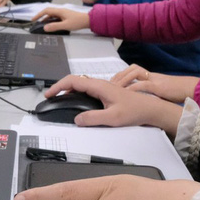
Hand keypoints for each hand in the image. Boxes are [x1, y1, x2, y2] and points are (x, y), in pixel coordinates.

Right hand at [31, 7, 90, 32]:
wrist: (87, 20)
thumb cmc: (77, 22)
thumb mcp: (65, 25)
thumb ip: (55, 26)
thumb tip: (44, 27)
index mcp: (59, 11)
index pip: (46, 11)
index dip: (39, 15)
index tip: (33, 19)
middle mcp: (60, 11)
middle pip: (48, 12)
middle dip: (41, 17)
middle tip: (36, 22)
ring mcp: (63, 13)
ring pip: (52, 15)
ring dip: (46, 19)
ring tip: (42, 26)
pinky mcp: (65, 16)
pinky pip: (56, 18)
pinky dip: (52, 21)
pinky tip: (51, 26)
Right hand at [44, 75, 182, 133]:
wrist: (150, 109)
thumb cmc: (134, 111)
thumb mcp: (112, 118)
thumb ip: (93, 118)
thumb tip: (76, 119)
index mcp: (99, 86)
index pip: (73, 81)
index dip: (58, 86)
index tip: (48, 94)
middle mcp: (100, 84)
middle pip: (75, 81)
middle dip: (60, 87)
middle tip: (50, 97)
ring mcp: (103, 88)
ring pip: (81, 85)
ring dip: (68, 90)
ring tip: (59, 100)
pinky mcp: (106, 93)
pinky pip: (87, 90)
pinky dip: (76, 93)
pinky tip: (76, 103)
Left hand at [111, 65, 197, 102]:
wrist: (192, 90)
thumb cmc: (177, 93)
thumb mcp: (160, 92)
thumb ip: (150, 93)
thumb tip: (139, 100)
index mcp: (151, 77)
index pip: (132, 71)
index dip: (121, 76)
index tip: (111, 83)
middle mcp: (151, 75)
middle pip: (131, 69)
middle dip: (119, 76)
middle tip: (109, 84)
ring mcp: (155, 79)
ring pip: (135, 73)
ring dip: (124, 79)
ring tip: (115, 87)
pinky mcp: (159, 86)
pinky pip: (144, 84)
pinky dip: (134, 88)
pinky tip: (126, 93)